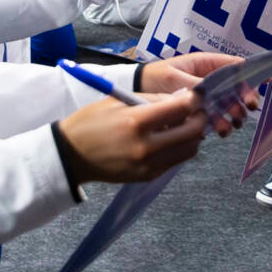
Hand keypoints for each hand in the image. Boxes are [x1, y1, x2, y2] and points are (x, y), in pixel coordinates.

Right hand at [56, 93, 205, 182]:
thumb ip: (153, 99)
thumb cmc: (92, 121)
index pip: (182, 108)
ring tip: (183, 125)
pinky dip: (179, 148)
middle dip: (200, 117)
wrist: (71, 154)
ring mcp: (148, 164)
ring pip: (190, 149)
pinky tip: (169, 139)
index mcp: (136, 121)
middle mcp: (146, 146)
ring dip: (193, 135)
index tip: (196, 95)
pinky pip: (176, 161)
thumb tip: (182, 98)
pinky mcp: (147, 176)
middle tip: (196, 111)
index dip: (195, 99)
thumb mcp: (118, 100)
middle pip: (193, 131)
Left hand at [141, 50, 259, 130]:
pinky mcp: (200, 110)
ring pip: (228, 103)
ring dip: (234, 114)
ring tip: (232, 124)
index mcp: (205, 64)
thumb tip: (213, 93)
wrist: (136, 92)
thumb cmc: (154, 78)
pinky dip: (221, 123)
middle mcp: (209, 79)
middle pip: (235, 87)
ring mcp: (206, 95)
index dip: (250, 75)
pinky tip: (220, 130)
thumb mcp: (174, 79)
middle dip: (244, 99)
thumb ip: (195, 85)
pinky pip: (216, 115)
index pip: (234, 66)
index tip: (261, 85)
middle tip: (248, 110)